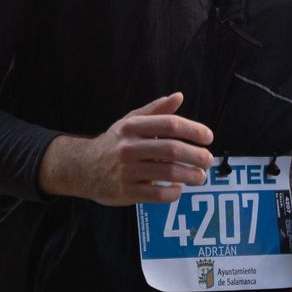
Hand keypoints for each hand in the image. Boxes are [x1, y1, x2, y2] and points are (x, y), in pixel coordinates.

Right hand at [38, 92, 214, 205]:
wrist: (83, 168)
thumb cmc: (114, 143)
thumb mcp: (130, 122)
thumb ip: (156, 110)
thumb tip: (179, 96)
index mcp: (132, 127)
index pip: (170, 125)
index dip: (193, 130)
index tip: (208, 137)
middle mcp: (129, 147)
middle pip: (172, 150)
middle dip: (196, 155)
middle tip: (208, 160)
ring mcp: (127, 171)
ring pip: (168, 173)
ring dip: (191, 175)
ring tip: (200, 177)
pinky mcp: (126, 191)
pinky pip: (157, 194)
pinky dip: (173, 193)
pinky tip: (179, 188)